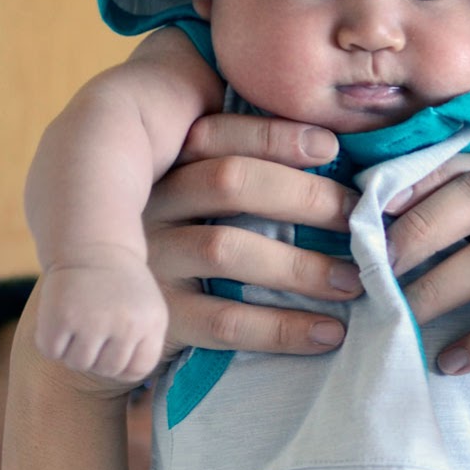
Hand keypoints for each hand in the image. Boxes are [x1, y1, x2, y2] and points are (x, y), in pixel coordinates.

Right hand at [36, 247, 166, 381]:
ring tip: (77, 321)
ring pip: (78, 362)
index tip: (114, 343)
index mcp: (152, 324)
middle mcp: (126, 324)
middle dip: (96, 354)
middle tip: (92, 326)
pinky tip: (59, 318)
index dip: (122, 363)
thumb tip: (138, 391)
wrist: (93, 242)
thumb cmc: (122, 285)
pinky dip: (50, 340)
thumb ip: (146, 346)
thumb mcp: (148, 311)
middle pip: (106, 369)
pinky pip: (52, 350)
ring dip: (72, 348)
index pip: (137, 370)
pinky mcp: (62, 315)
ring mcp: (93, 320)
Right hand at [145, 114, 353, 357]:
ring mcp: (148, 263)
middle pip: (229, 182)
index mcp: (161, 167)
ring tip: (354, 281)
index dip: (275, 136)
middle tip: (360, 221)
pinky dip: (284, 327)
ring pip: (228, 250)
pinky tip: (328, 333)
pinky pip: (226, 321)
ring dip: (301, 267)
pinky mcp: (158, 320)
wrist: (110, 335)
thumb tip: (332, 158)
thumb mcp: (191, 208)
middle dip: (304, 198)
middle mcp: (148, 205)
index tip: (332, 148)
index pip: (216, 134)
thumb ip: (236, 180)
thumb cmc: (179, 257)